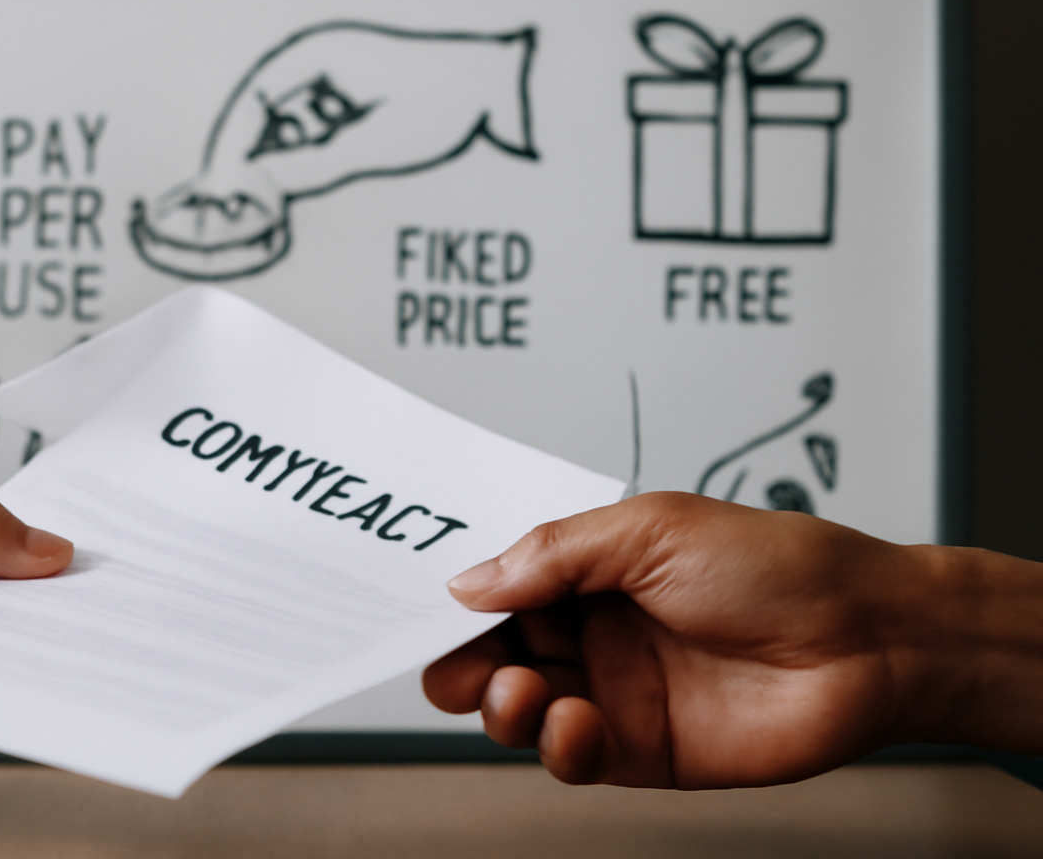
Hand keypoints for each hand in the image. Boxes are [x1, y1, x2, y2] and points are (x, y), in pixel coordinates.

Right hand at [424, 492, 1042, 787]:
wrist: (868, 638)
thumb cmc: (777, 565)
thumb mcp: (650, 529)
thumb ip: (552, 555)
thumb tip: (469, 581)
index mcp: (589, 571)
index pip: (498, 590)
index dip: (456, 603)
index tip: (418, 611)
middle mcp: (593, 632)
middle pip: (493, 655)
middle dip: (461, 664)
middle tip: (456, 666)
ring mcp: (614, 693)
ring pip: (518, 710)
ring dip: (501, 704)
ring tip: (521, 692)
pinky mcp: (641, 751)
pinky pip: (570, 757)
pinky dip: (557, 744)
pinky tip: (576, 720)